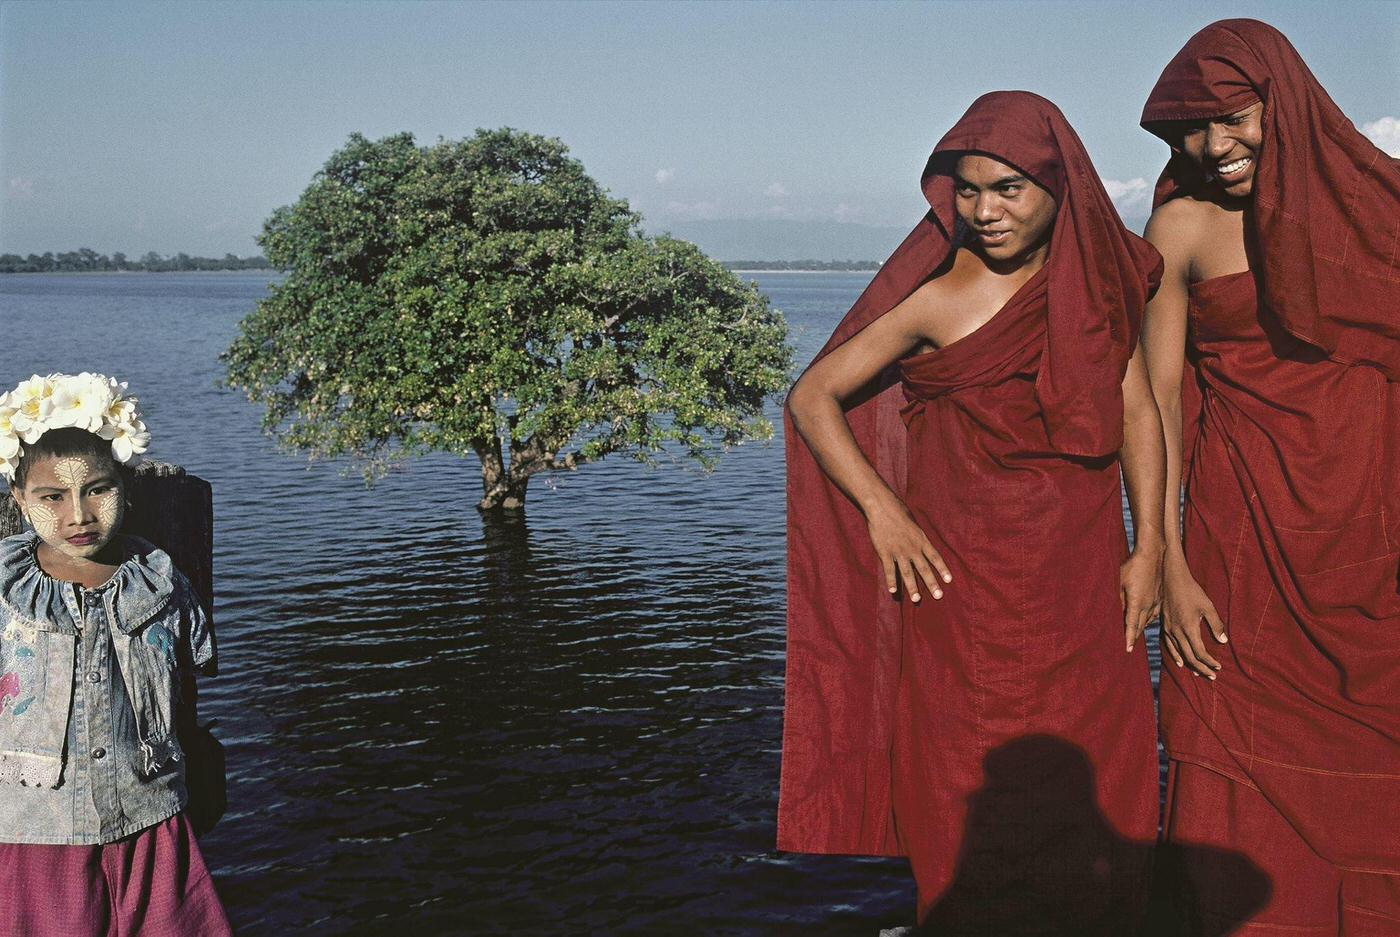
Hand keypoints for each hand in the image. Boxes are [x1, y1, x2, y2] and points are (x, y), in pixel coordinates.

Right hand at [864, 496, 951, 603]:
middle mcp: (912, 548)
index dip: (942, 569)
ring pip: (907, 572)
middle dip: (932, 583)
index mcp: (921, 540)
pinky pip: (889, 570)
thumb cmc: (898, 511)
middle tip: (938, 596)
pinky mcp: (885, 552)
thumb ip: (917, 536)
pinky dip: (891, 581)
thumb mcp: (913, 523)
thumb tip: (921, 544)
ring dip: (912, 587)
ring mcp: (898, 551)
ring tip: (917, 599)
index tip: (949, 580)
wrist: (882, 507)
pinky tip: (893, 591)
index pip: (935, 557)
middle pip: (924, 568)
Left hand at [1121, 541, 1162, 651]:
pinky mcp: (1160, 597)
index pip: (1131, 625)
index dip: (1128, 638)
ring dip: (1140, 629)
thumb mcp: (1118, 582)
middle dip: (1133, 636)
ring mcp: (1156, 601)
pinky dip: (1148, 620)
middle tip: (1128, 647)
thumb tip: (1112, 612)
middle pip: (1140, 625)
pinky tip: (1145, 622)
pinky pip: (1154, 613)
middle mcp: (1148, 605)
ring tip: (1134, 637)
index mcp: (1137, 603)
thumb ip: (1116, 598)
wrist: (1152, 555)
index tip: (1127, 650)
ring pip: (1147, 620)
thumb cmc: (1132, 567)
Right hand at [1161, 552, 1226, 677]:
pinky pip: (1168, 646)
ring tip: (1199, 673)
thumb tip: (1223, 641)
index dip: (1210, 662)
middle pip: (1189, 657)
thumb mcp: (1208, 606)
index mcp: (1189, 628)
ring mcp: (1168, 629)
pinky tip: (1179, 662)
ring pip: (1178, 653)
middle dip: (1202, 668)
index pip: (1200, 653)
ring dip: (1189, 665)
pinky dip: (1175, 656)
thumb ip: (1216, 624)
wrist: (1171, 578)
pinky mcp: (1164, 626)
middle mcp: (1177, 632)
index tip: (1219, 667)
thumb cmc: (1192, 591)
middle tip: (1212, 676)